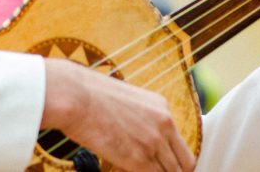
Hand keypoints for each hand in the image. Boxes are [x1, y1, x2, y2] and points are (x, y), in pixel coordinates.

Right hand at [42, 57, 195, 171]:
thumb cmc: (90, 96)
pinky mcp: (139, 159)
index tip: (166, 166)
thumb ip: (142, 120)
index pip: (182, 144)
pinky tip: (126, 169)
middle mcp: (164, 124)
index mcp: (162, 107)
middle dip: (171, 171)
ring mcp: (153, 142)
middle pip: (184, 163)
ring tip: (137, 168)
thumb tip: (140, 139)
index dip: (176, 160)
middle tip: (154, 170)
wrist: (76, 96)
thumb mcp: (127, 101)